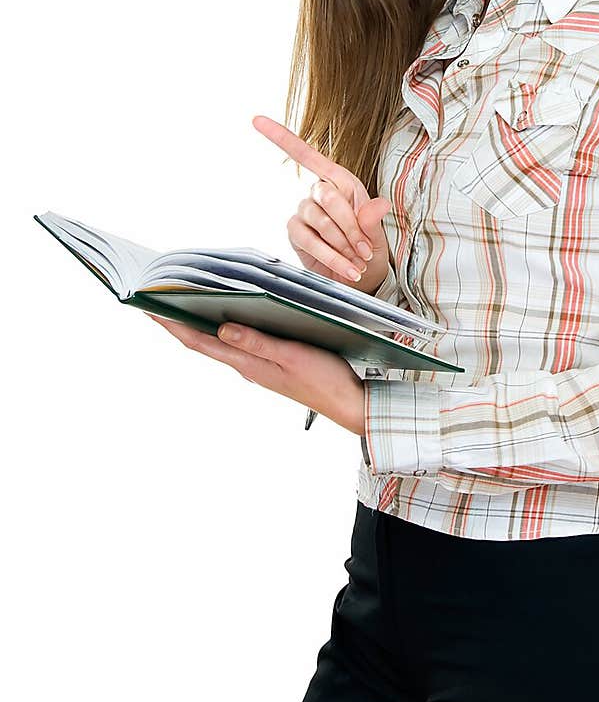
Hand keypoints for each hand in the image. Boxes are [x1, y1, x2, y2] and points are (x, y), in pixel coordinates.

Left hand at [145, 314, 365, 435]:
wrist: (348, 404)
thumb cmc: (324, 380)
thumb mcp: (291, 356)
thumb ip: (256, 342)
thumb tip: (221, 327)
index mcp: (247, 363)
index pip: (198, 341)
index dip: (171, 323)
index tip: (147, 305)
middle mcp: (246, 365)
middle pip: (202, 340)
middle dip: (176, 320)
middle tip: (156, 296)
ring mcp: (258, 366)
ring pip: (218, 342)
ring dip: (197, 324)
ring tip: (180, 302)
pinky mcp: (271, 364)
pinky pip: (238, 344)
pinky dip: (222, 328)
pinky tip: (224, 318)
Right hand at [252, 115, 392, 294]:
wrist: (360, 278)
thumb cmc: (367, 249)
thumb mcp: (377, 233)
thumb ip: (372, 218)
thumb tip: (378, 205)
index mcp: (340, 181)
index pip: (307, 155)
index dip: (281, 137)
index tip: (257, 120)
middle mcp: (318, 193)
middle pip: (327, 196)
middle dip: (350, 226)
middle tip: (364, 249)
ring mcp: (304, 212)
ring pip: (320, 220)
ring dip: (342, 244)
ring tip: (357, 260)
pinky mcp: (295, 233)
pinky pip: (310, 240)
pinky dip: (331, 256)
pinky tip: (345, 267)